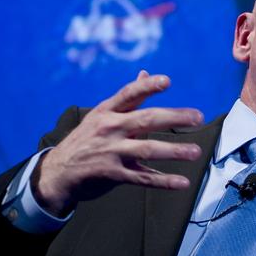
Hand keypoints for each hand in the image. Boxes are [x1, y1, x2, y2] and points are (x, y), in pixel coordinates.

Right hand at [34, 72, 203, 216]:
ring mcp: (111, 152)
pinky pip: (142, 178)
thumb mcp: (101, 115)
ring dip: (174, 151)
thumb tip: (145, 73)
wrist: (57, 173)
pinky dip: (163, 181)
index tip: (167, 81)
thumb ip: (128, 98)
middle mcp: (109, 129)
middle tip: (198, 117)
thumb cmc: (86, 139)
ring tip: (195, 151)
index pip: (129, 94)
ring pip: (147, 149)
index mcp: (107, 111)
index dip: (148, 86)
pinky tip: (182, 182)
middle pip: (146, 119)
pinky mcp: (113, 174)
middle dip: (174, 117)